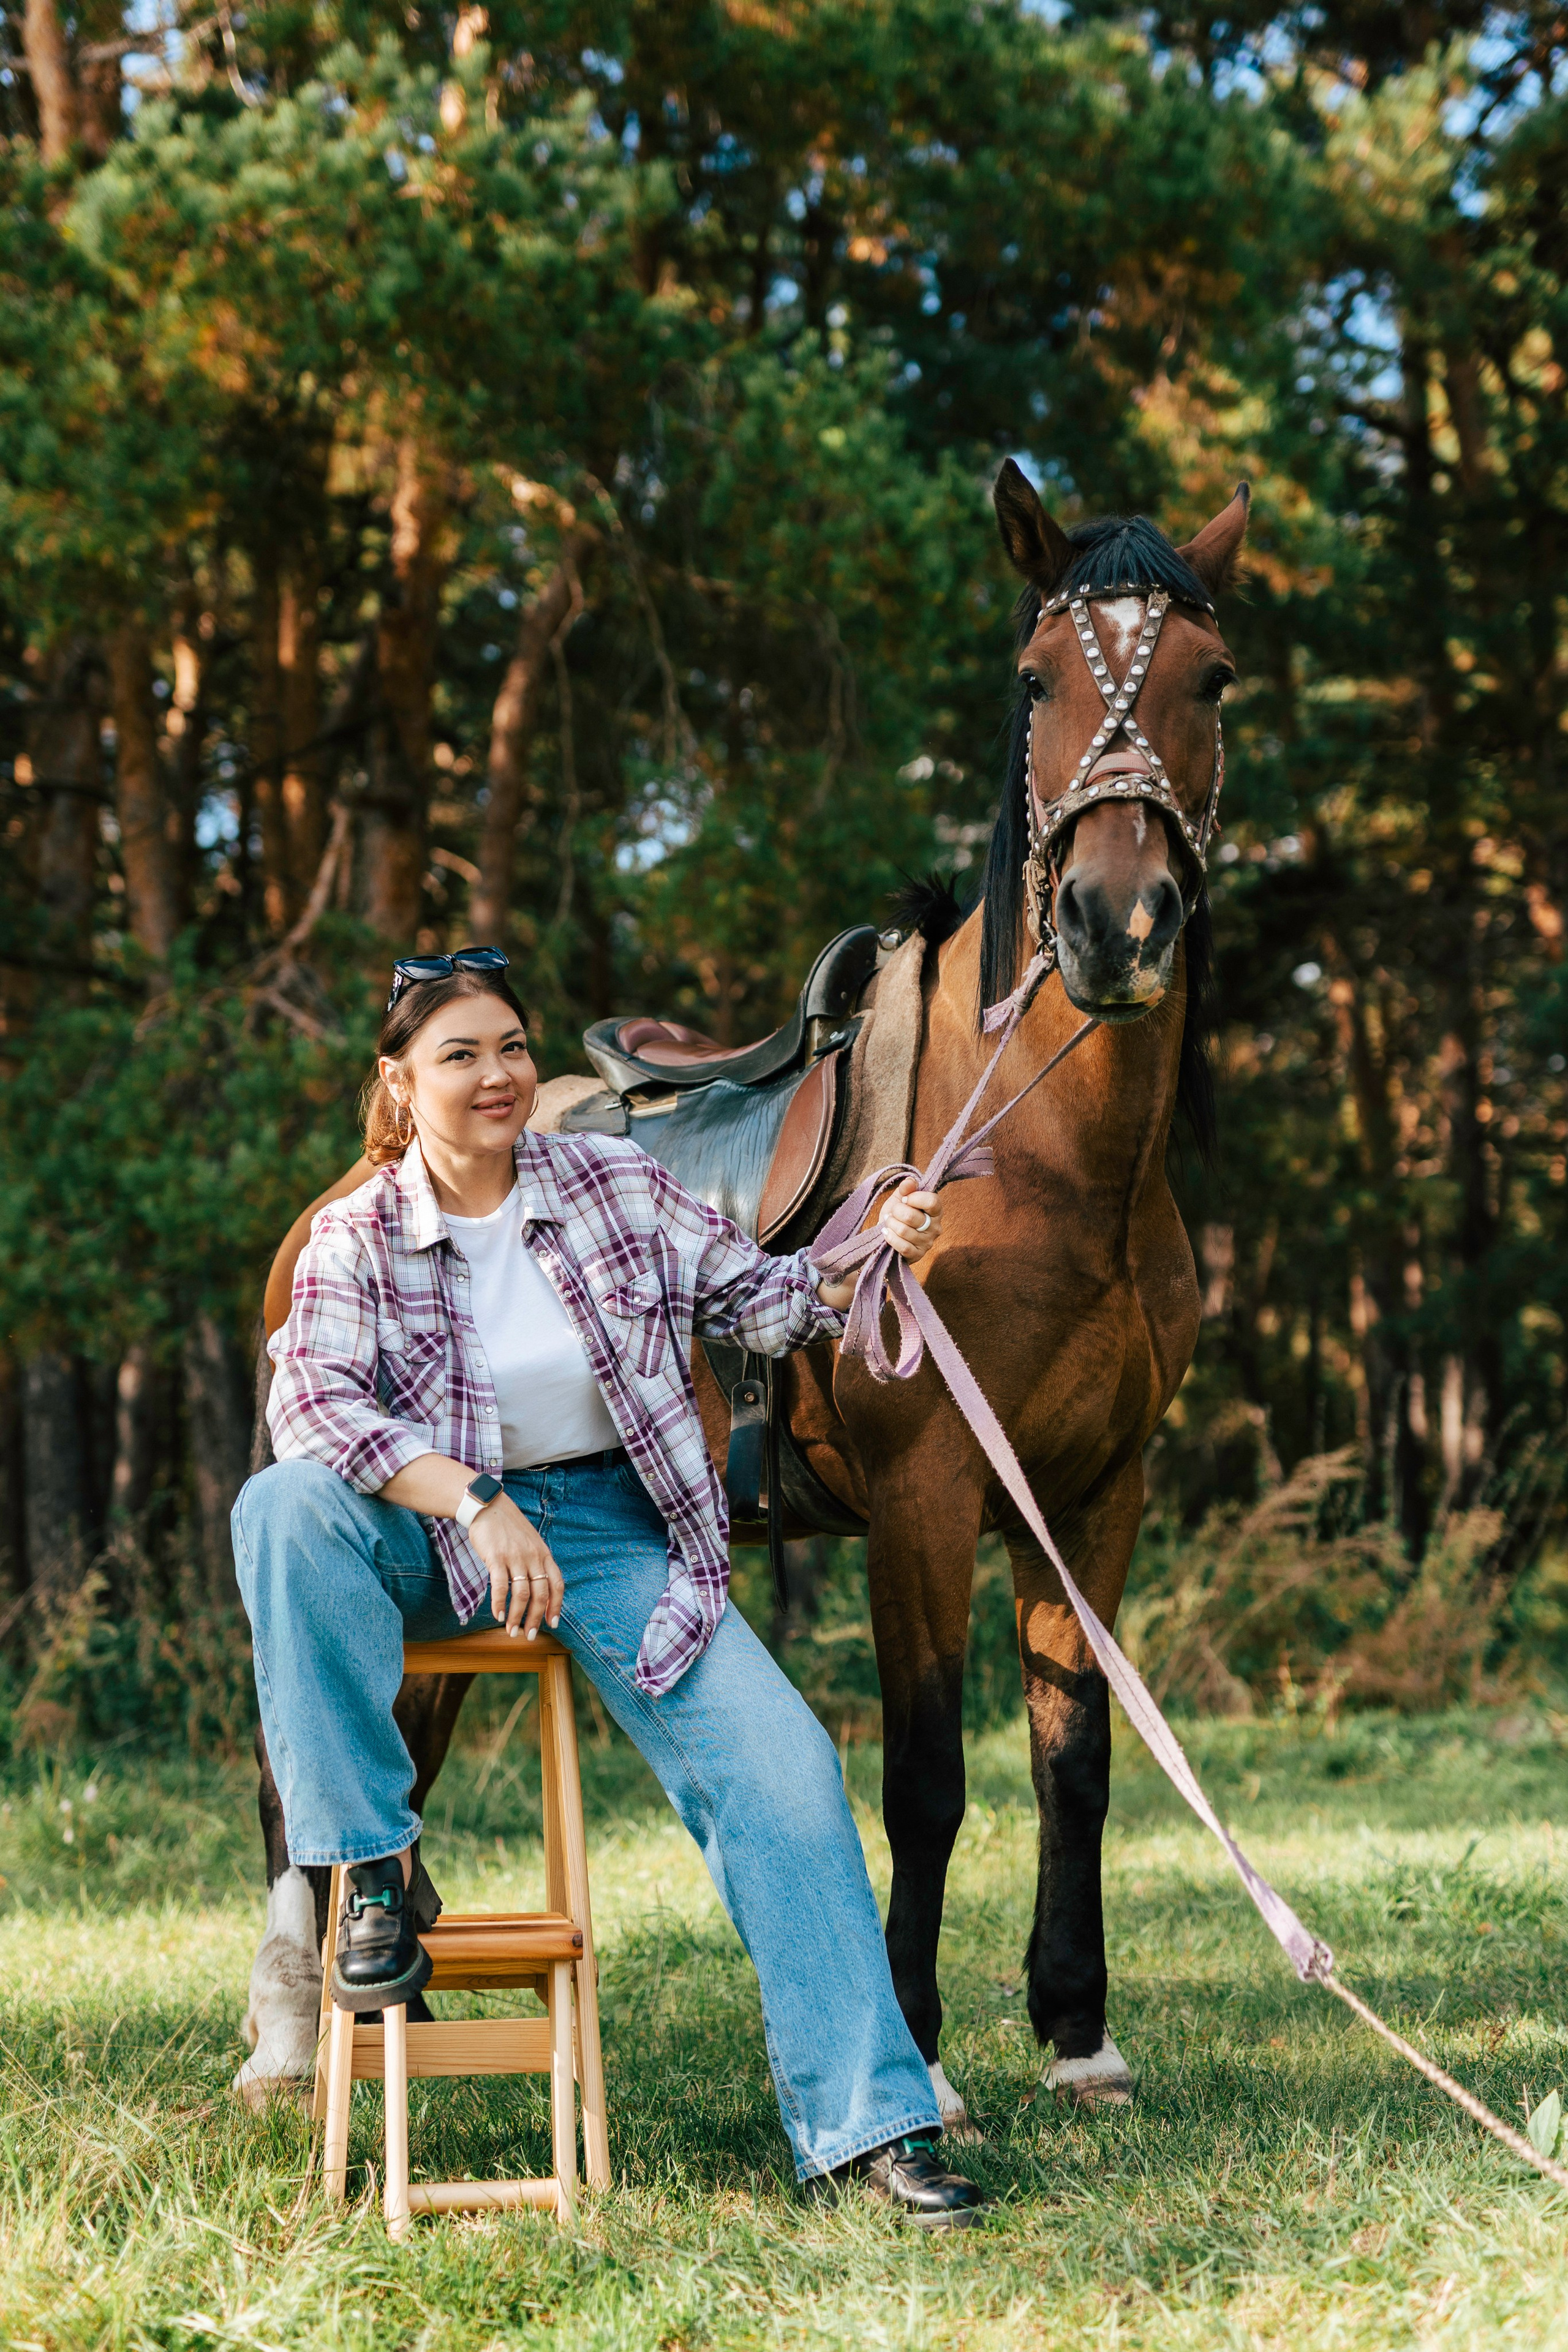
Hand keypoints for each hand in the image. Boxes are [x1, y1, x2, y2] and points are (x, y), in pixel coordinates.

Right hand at [467, 1492, 563, 1638]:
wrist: (487, 1506)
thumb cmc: (508, 1527)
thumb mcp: (530, 1542)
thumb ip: (536, 1562)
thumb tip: (538, 1588)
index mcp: (544, 1554)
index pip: (557, 1585)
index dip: (556, 1606)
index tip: (552, 1624)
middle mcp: (533, 1557)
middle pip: (541, 1594)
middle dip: (535, 1619)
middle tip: (529, 1635)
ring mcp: (516, 1557)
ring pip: (522, 1594)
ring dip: (517, 1616)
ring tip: (511, 1631)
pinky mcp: (496, 1558)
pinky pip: (501, 1586)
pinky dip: (500, 1604)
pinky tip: (498, 1615)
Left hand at [879, 1179, 942, 1264]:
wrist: (888, 1233)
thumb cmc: (897, 1214)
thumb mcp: (900, 1198)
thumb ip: (906, 1188)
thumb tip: (909, 1182)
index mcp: (936, 1210)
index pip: (932, 1201)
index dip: (914, 1198)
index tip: (904, 1199)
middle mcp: (936, 1227)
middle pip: (912, 1216)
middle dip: (896, 1211)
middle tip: (893, 1212)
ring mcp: (928, 1243)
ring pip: (904, 1231)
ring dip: (891, 1224)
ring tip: (889, 1222)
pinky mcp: (918, 1255)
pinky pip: (902, 1246)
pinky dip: (890, 1237)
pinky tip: (887, 1232)